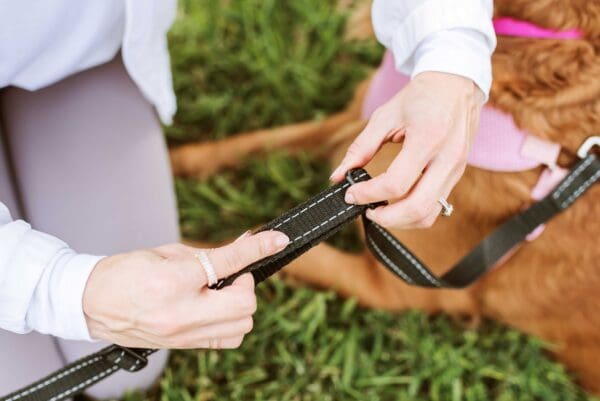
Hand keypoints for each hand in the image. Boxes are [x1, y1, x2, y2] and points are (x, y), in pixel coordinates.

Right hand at [82, 230, 288, 348]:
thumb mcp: (168, 252)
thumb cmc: (124, 272)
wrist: (89, 303)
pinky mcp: (183, 346)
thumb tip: (246, 244)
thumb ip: (211, 253)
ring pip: (241, 327)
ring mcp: (183, 335)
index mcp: (173, 281)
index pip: (229, 262)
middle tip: (233, 274)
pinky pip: (226, 339)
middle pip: (245, 304)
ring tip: (221, 292)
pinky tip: (215, 307)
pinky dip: (230, 322)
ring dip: (240, 305)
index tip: (277, 240)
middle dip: (246, 284)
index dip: (257, 248)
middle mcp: (181, 314)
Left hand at [330, 71, 483, 228]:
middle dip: (386, 218)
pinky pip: (436, 207)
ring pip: (429, 214)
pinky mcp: (457, 175)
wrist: (455, 85)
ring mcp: (456, 169)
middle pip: (416, 208)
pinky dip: (413, 213)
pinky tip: (396, 204)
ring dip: (401, 221)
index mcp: (428, 137)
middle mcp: (447, 158)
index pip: (396, 183)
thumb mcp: (384, 116)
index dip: (368, 194)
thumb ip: (360, 148)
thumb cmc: (419, 97)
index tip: (351, 194)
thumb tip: (337, 177)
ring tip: (379, 209)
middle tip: (366, 210)